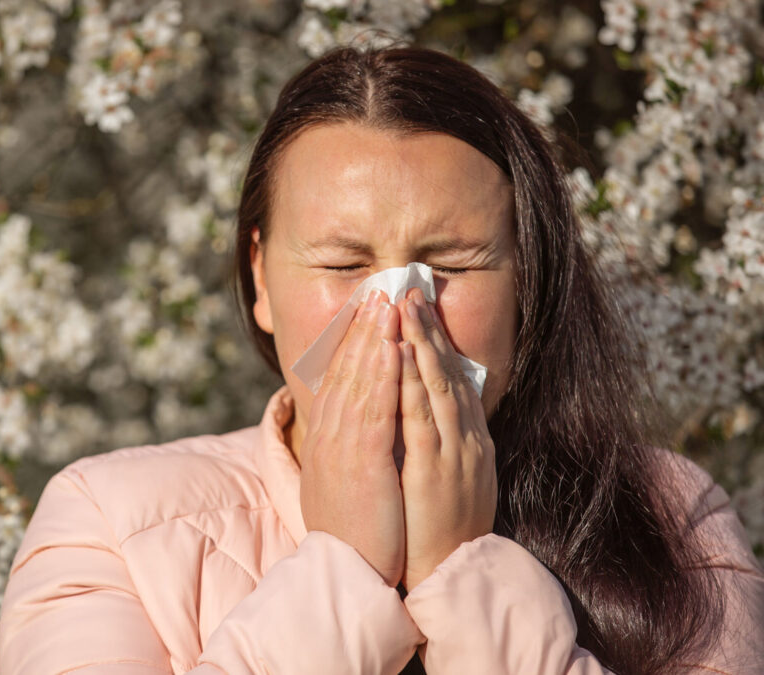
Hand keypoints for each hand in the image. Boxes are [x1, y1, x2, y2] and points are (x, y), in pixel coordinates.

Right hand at [300, 289, 406, 586]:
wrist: (347, 573)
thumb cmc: (354, 533)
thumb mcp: (345, 483)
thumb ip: (351, 450)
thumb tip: (363, 427)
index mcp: (328, 440)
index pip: (340, 380)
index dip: (355, 342)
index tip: (370, 312)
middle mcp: (330, 436)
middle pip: (346, 371)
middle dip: (364, 328)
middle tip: (381, 290)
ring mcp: (342, 447)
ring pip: (358, 381)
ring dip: (373, 338)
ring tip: (388, 302)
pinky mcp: (360, 462)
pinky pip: (372, 409)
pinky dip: (381, 375)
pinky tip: (392, 347)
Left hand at [395, 287, 496, 590]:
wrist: (445, 574)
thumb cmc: (440, 528)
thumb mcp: (446, 476)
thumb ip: (436, 441)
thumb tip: (421, 411)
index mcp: (466, 440)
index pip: (452, 380)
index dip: (435, 341)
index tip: (418, 308)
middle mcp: (465, 440)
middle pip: (447, 374)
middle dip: (427, 330)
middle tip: (409, 289)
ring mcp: (453, 454)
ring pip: (437, 387)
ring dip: (420, 345)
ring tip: (404, 307)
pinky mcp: (434, 472)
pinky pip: (421, 420)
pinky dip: (411, 384)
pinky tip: (401, 358)